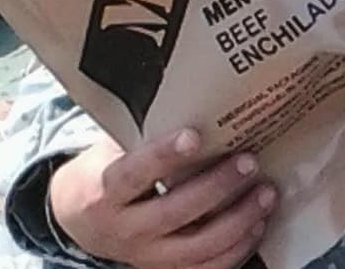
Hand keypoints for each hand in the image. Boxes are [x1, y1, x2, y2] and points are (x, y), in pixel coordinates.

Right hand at [48, 129, 275, 268]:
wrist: (78, 217)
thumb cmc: (108, 169)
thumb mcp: (114, 147)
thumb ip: (146, 130)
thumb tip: (194, 92)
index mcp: (105, 191)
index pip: (134, 173)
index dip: (164, 155)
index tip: (195, 135)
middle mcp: (123, 230)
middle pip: (173, 212)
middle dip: (217, 187)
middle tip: (249, 161)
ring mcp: (143, 256)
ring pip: (195, 248)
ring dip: (237, 221)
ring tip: (266, 194)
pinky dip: (235, 250)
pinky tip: (258, 226)